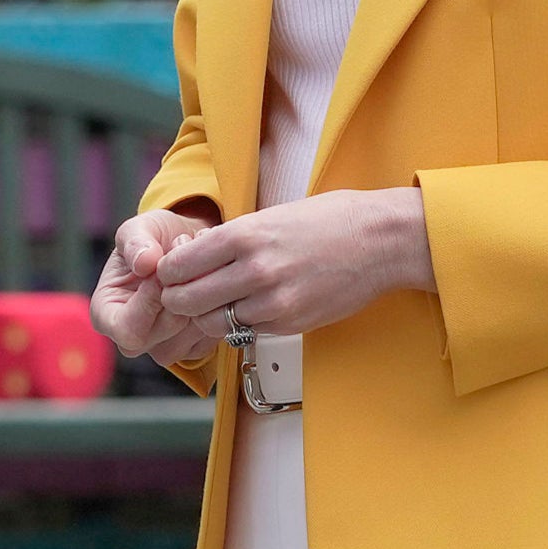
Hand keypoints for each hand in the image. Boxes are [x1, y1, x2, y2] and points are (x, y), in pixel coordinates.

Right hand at [91, 206, 218, 365]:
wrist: (184, 245)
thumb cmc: (154, 238)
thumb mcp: (139, 228)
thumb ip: (136, 242)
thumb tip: (144, 263)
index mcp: (106, 314)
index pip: (127, 329)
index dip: (148, 302)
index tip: (160, 273)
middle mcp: (131, 338)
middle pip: (163, 335)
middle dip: (179, 292)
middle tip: (184, 256)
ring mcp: (162, 347)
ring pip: (189, 338)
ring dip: (200, 297)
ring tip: (198, 265)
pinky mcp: (191, 349)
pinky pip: (208, 338)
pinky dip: (214, 308)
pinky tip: (209, 283)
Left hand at [156, 188, 434, 341]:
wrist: (379, 241)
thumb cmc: (327, 220)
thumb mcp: (270, 215)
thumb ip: (232, 239)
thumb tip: (193, 255)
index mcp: (243, 235)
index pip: (177, 265)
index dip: (167, 273)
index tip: (170, 273)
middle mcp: (254, 270)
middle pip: (186, 300)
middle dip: (177, 300)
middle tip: (182, 295)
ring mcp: (273, 301)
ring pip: (213, 324)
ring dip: (207, 318)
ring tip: (215, 304)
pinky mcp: (290, 323)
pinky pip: (246, 333)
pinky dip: (239, 326)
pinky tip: (247, 309)